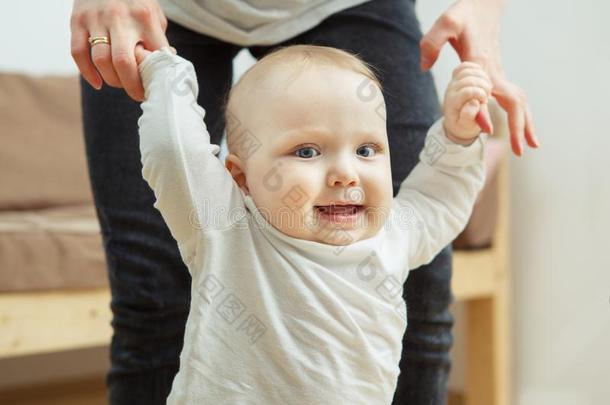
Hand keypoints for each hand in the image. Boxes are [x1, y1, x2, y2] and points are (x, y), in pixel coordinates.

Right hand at [70, 0, 169, 101]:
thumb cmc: (135, 0)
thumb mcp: (153, 14)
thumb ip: (158, 39)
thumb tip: (166, 68)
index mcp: (144, 17)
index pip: (152, 55)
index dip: (154, 78)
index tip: (156, 89)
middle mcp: (120, 18)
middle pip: (123, 62)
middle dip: (131, 86)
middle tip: (137, 94)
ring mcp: (96, 18)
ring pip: (101, 61)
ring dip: (112, 80)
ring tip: (120, 84)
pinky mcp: (77, 20)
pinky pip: (78, 53)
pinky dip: (87, 73)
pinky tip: (98, 83)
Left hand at [420, 0, 538, 155]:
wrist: (484, 4)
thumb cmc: (464, 14)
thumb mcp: (446, 22)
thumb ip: (432, 42)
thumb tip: (425, 66)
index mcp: (480, 62)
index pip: (484, 92)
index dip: (483, 111)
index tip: (486, 131)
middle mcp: (494, 71)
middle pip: (514, 102)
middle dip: (517, 127)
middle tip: (519, 151)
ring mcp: (498, 73)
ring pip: (519, 101)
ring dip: (525, 124)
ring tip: (529, 146)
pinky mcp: (498, 74)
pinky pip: (514, 98)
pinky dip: (520, 114)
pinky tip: (520, 127)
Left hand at [443, 61, 491, 143]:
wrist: (457, 122)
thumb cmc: (464, 125)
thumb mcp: (467, 126)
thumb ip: (469, 116)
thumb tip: (474, 103)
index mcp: (452, 102)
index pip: (467, 91)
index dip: (480, 94)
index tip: (484, 102)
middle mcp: (451, 90)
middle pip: (469, 79)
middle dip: (483, 86)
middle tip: (487, 94)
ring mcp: (453, 82)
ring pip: (467, 70)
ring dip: (482, 76)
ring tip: (486, 87)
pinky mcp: (456, 77)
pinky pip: (465, 66)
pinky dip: (475, 68)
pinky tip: (482, 78)